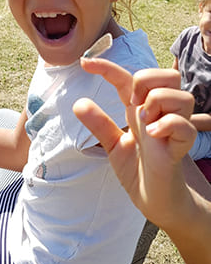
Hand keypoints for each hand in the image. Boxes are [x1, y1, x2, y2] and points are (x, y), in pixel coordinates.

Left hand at [72, 59, 195, 230]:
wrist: (155, 199)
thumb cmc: (139, 171)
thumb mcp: (112, 145)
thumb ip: (99, 124)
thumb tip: (78, 103)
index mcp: (140, 112)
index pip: (129, 79)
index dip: (108, 67)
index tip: (84, 63)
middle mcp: (158, 115)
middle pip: (168, 76)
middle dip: (147, 80)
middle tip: (132, 102)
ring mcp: (173, 129)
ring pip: (182, 95)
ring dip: (158, 102)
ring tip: (143, 124)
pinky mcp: (181, 147)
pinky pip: (184, 126)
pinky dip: (168, 125)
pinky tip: (152, 135)